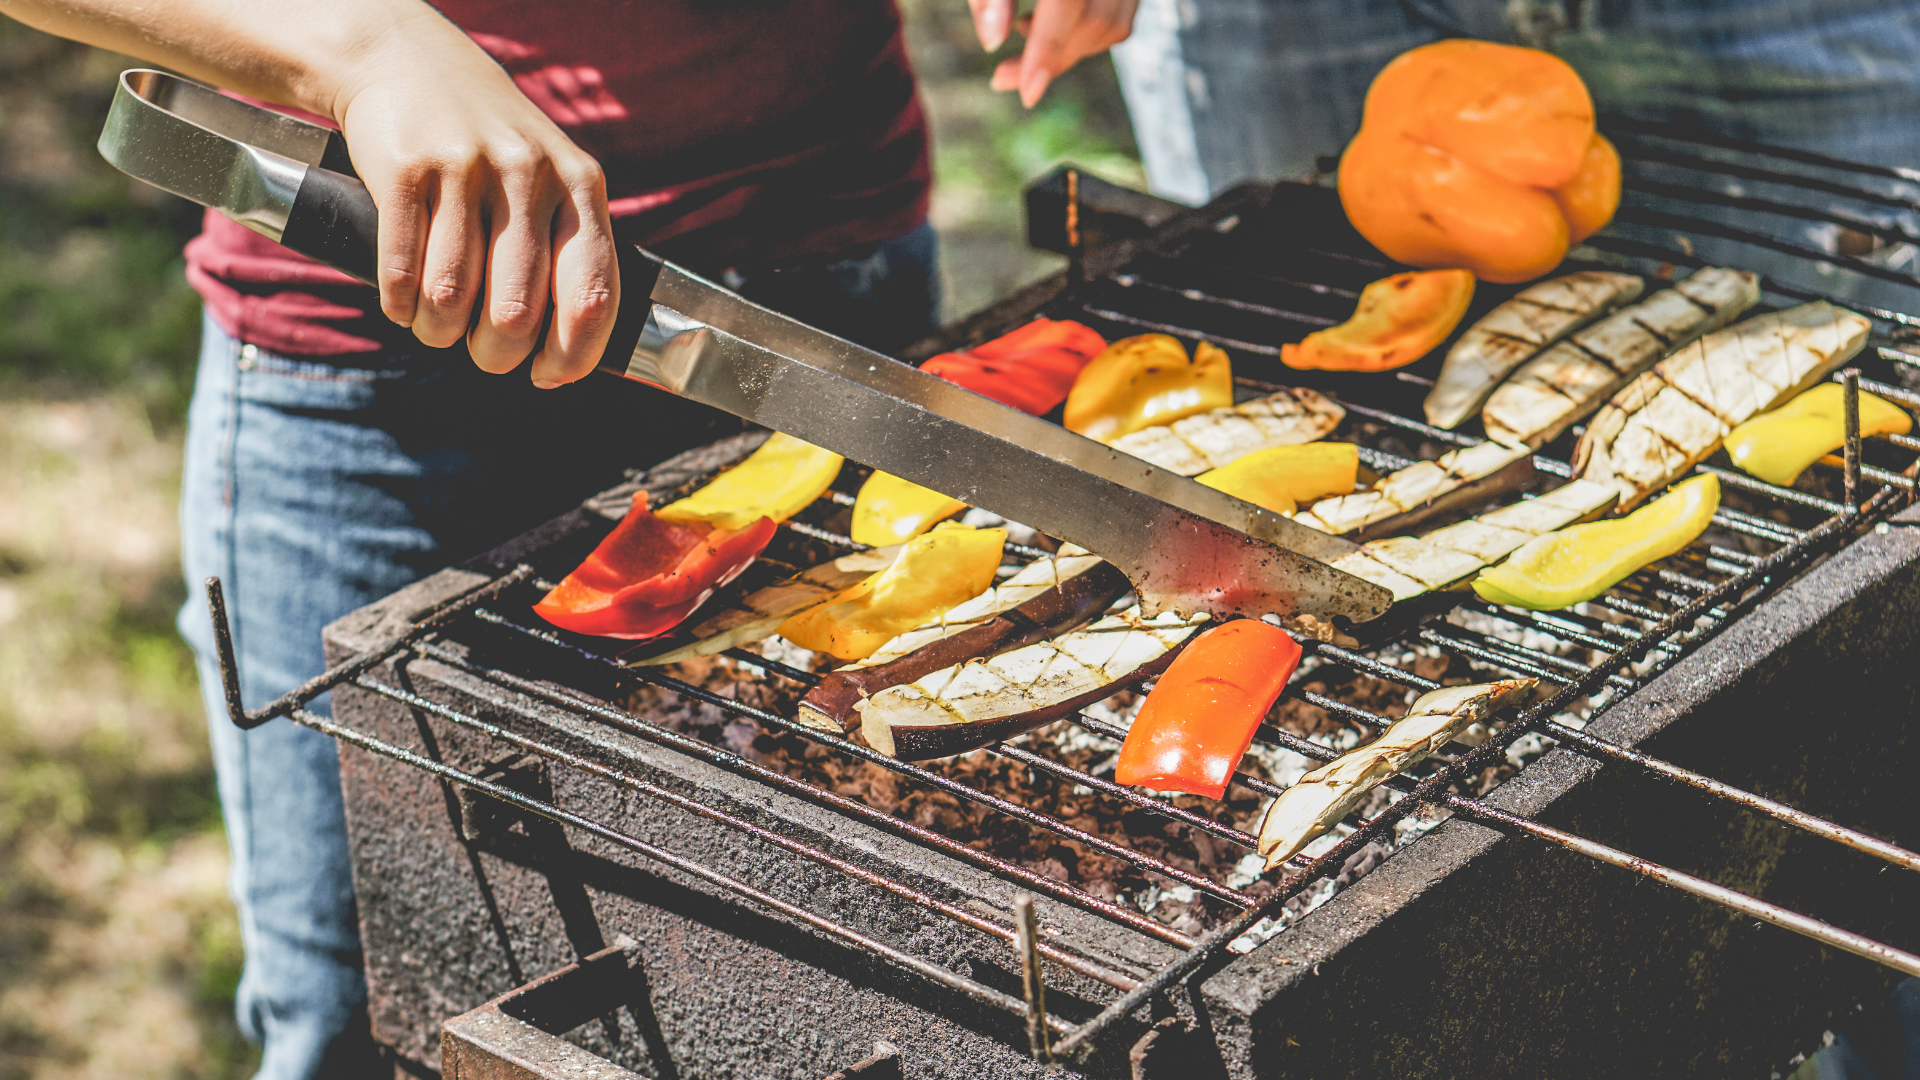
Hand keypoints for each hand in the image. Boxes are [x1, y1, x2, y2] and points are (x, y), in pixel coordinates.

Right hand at [332, 22, 616, 386]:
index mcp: (579, 184)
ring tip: (438, 327)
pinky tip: (405, 305)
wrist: (404, 60)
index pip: (593, 294)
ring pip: (453, 298)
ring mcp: (466, 169)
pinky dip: (401, 306)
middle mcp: (529, 174)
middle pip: (516, 312)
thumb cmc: (490, 144)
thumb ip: (569, 250)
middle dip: (495, 353)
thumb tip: (571, 357)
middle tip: (484, 352)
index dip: (573, 354)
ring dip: (440, 333)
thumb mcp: (550, 176)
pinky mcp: (405, 169)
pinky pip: (401, 272)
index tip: (548, 375)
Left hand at [969, 0, 1138, 107]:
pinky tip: (1045, 25)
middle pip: (1095, 21)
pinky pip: (1120, 16)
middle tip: (1002, 78)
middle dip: (1050, 59)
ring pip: (1114, 25)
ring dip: (1068, 49)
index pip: (1068, 3)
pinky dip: (1086, 33)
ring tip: (1022, 35)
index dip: (1047, 50)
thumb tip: (992, 42)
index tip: (1027, 94)